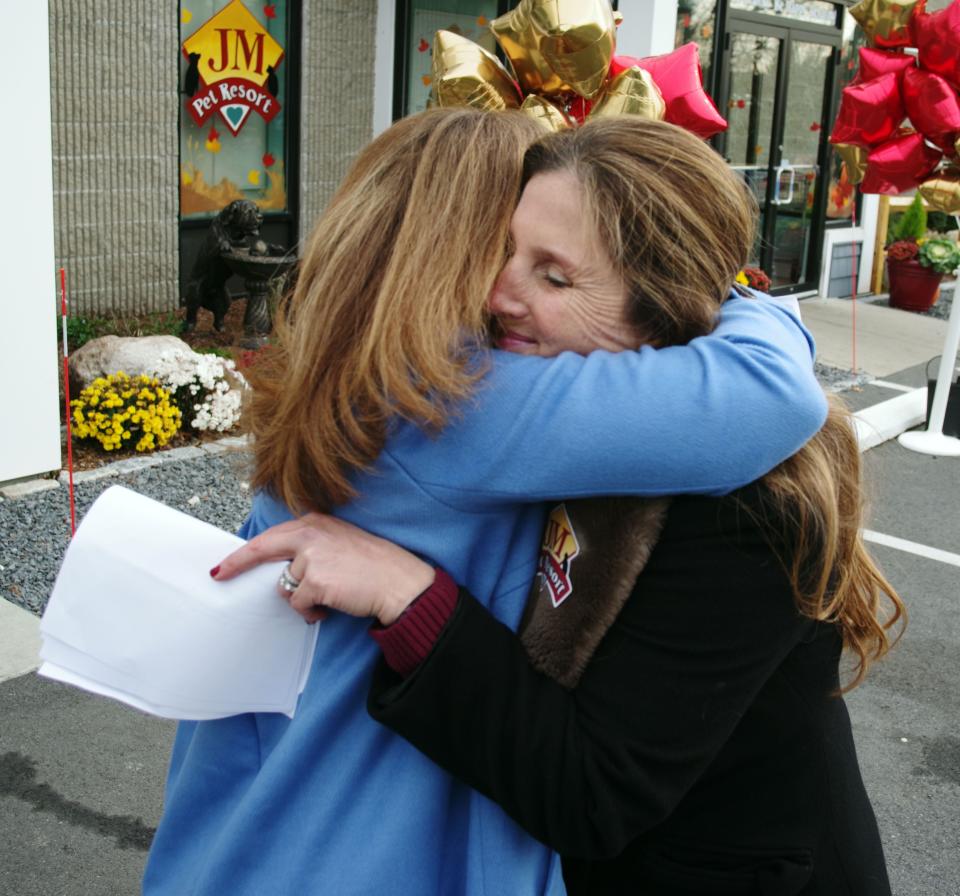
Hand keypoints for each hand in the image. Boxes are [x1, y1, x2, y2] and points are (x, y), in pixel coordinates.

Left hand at [211, 513, 434, 624]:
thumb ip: (312, 547)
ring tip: (329, 597)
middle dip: (238, 564)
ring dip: (302, 599)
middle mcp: (311, 534)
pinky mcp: (315, 581)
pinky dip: (312, 612)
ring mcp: (312, 557)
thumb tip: (283, 568)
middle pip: (262, 549)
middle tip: (220, 575)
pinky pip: (299, 605)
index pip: (273, 536)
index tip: (226, 563)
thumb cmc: (375, 565)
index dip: (247, 552)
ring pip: (285, 587)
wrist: (399, 581)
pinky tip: (331, 607)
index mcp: (316, 522)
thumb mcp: (341, 542)